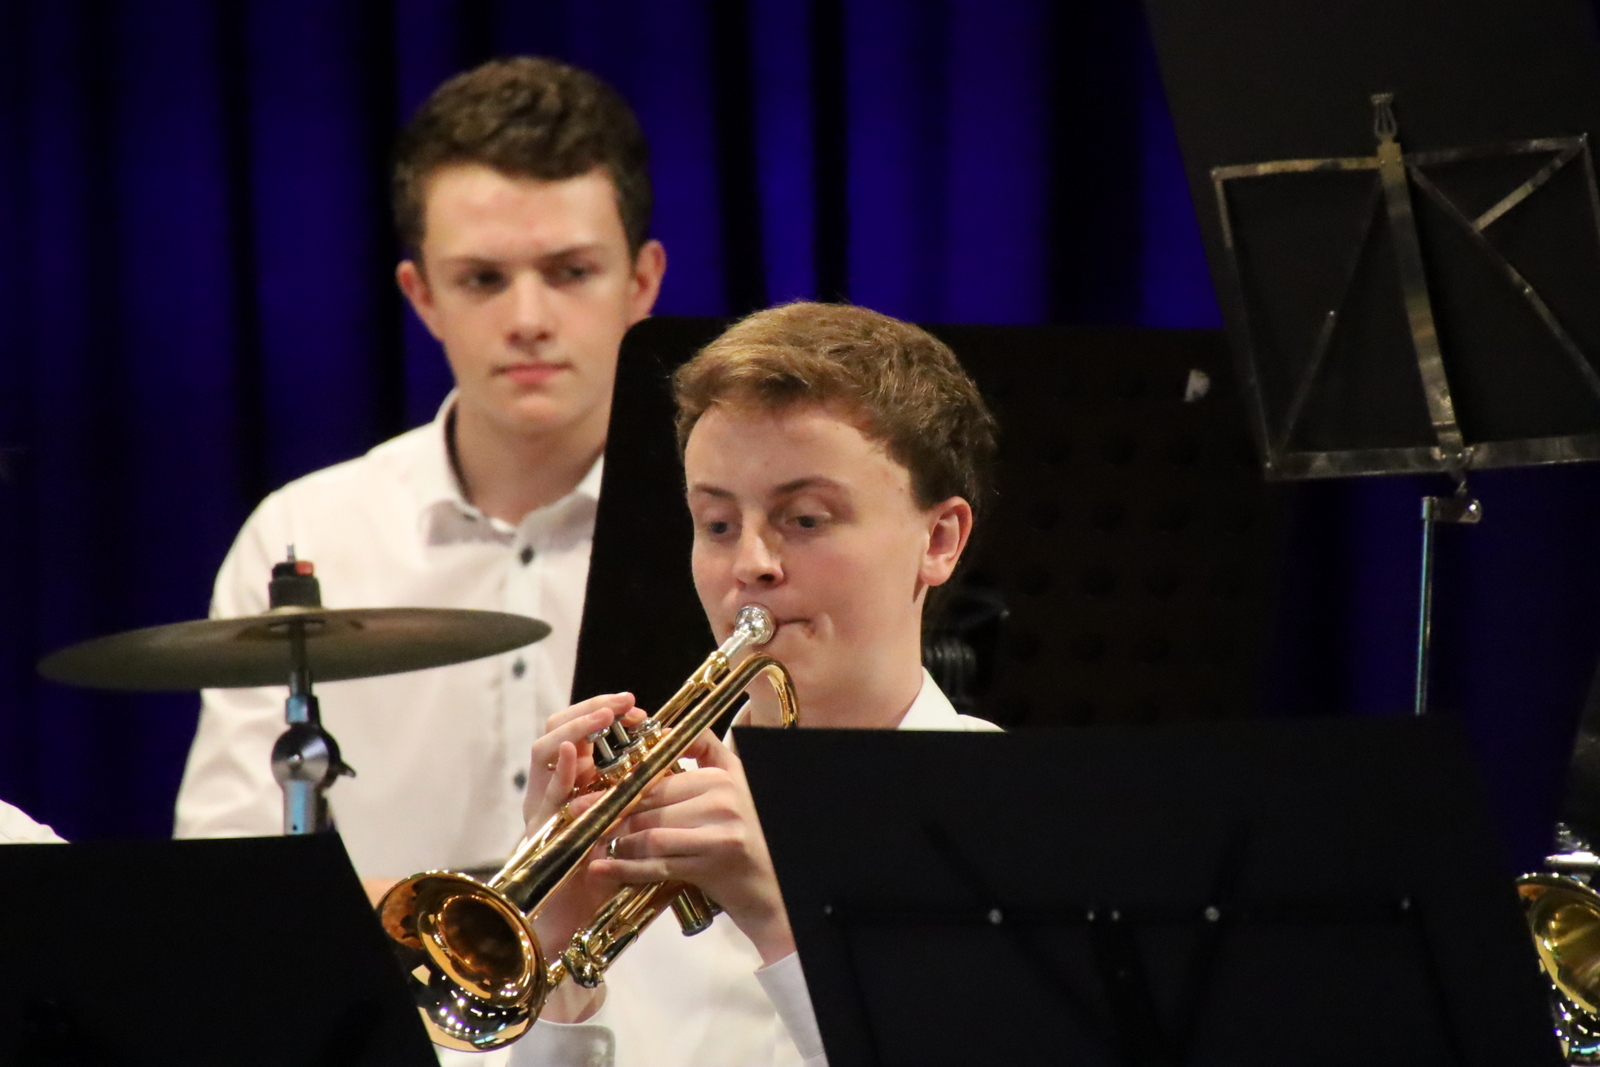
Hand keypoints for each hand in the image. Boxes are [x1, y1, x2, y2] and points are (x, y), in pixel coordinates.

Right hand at [518, 694, 645, 1023]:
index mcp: (576, 785)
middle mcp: (554, 790)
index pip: (583, 733)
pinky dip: (558, 770)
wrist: (574, 927)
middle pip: (558, 729)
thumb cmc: (606, 880)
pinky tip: (574, 756)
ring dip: (574, 729)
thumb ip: (645, 800)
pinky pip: (542, 792)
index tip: (638, 710)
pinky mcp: (536, 830)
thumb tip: (679, 765)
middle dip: (590, 710)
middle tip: (623, 704)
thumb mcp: (632, 830)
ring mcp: (541, 807)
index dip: (606, 713)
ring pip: (544, 751)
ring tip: (603, 717)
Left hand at [594, 730, 794, 964]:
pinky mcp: (713, 865)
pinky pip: (658, 864)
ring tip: (591, 847)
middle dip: (611, 814)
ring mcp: (719, 832)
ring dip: (617, 843)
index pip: (660, 777)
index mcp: (723, 777)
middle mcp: (723, 799)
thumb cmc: (750, 838)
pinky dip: (626, 869)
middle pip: (651, 804)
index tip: (593, 793)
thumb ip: (707, 753)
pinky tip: (602, 870)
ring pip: (651, 833)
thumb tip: (664, 732)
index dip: (623, 787)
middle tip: (579, 820)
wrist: (776, 889)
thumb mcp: (738, 785)